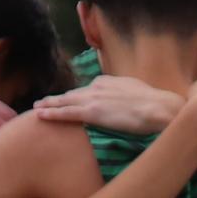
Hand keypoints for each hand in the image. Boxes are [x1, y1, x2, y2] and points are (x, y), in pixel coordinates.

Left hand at [33, 75, 185, 135]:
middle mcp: (97, 87)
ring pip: (65, 102)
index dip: (75, 96)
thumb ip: (125, 95)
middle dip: (56, 99)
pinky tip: (40, 115)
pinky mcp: (92, 112)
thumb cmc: (155, 105)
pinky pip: (66, 113)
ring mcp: (94, 99)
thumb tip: (124, 103)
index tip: (66, 100)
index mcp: (108, 82)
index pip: (87, 89)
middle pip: (72, 94)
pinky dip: (52, 113)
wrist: (160, 108)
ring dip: (49, 105)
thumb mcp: (137, 93)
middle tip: (41, 102)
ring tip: (36, 108)